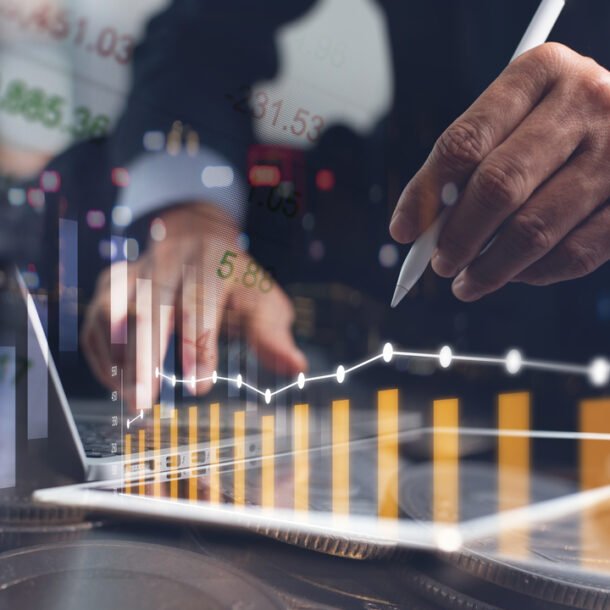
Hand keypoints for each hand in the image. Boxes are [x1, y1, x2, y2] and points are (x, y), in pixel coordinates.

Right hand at [81, 203, 306, 409]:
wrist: (195, 238)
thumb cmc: (232, 278)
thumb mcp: (261, 298)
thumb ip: (273, 333)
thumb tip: (296, 366)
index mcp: (211, 260)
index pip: (200, 302)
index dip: (198, 344)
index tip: (200, 386)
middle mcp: (169, 260)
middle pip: (151, 306)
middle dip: (147, 356)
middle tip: (147, 401)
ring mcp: (135, 270)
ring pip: (115, 309)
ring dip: (118, 356)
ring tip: (130, 397)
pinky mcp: (112, 283)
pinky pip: (97, 317)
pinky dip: (101, 352)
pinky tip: (116, 382)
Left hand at [390, 43, 609, 300]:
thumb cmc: (557, 123)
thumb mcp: (514, 117)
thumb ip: (469, 160)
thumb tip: (421, 225)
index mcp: (540, 72)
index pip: (464, 143)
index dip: (425, 195)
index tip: (404, 231)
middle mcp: (585, 104)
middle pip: (498, 187)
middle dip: (457, 237)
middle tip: (440, 263)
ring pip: (534, 229)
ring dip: (490, 268)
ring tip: (467, 281)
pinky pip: (575, 253)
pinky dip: (534, 274)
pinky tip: (514, 274)